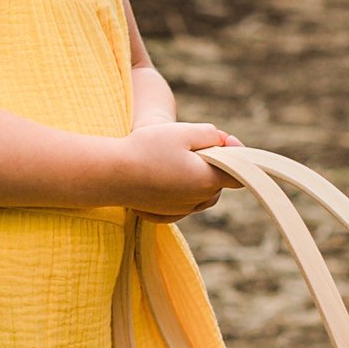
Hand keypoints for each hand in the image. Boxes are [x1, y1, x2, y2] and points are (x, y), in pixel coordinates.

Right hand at [118, 120, 236, 220]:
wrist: (109, 174)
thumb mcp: (183, 132)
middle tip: (190, 146)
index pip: (239, 175)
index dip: (237, 157)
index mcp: (206, 181)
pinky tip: (163, 176)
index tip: (225, 142)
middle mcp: (197, 201)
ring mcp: (180, 210)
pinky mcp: (164, 214)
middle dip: (212, 166)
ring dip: (196, 179)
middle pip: (217, 184)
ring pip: (200, 195)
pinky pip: (181, 203)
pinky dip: (179, 191)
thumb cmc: (146, 150)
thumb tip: (227, 142)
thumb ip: (211, 134)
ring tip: (173, 160)